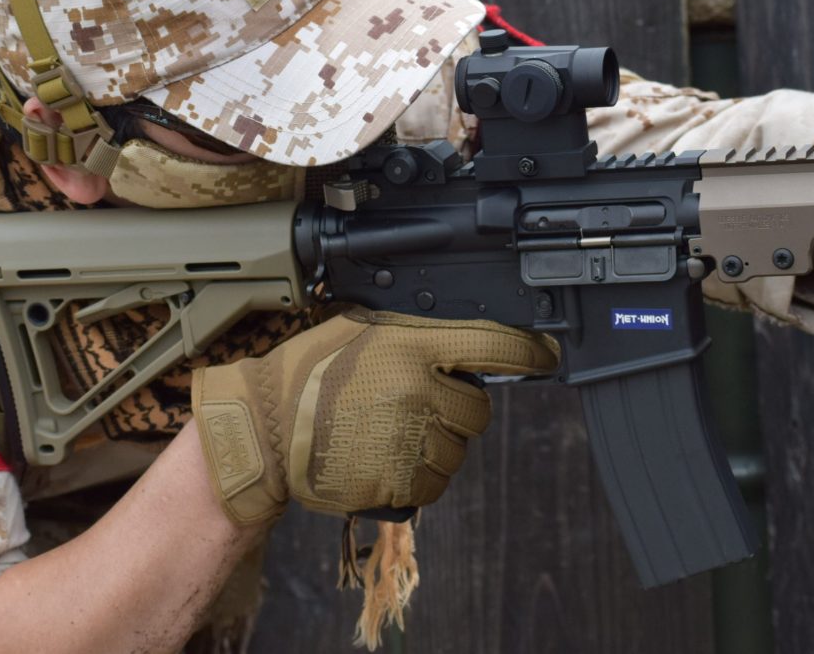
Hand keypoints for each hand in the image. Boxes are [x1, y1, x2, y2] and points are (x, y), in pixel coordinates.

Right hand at [191, 309, 558, 524]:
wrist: (266, 432)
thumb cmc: (308, 374)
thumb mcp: (359, 329)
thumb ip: (412, 333)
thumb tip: (464, 340)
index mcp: (412, 345)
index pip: (494, 345)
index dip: (529, 352)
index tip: (546, 356)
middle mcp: (419, 390)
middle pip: (478, 412)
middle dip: (456, 410)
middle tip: (413, 404)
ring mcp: (411, 439)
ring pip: (458, 452)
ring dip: (435, 447)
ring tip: (387, 433)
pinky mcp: (400, 481)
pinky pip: (435, 484)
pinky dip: (416, 477)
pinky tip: (381, 458)